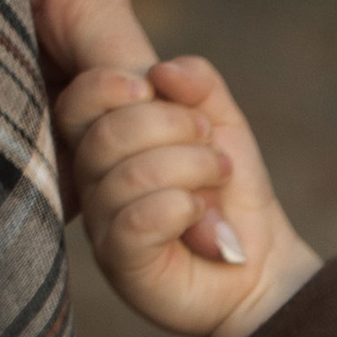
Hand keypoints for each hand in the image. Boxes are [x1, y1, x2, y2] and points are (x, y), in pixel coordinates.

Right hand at [60, 54, 319, 336]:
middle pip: (105, 134)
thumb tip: (162, 71)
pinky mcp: (121, 261)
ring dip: (189, 168)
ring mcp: (103, 223)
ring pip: (126, 176)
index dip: (109, 85)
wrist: (259, 265)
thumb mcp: (222, 124)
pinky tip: (202, 214)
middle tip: (212, 144)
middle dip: (170, 126)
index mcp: (105, 142)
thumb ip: (197, 83)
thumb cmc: (231, 194)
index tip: (156, 89)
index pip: (77, 102)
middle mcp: (94, 182)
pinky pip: (135, 220)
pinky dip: (177, 207)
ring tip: (220, 176)